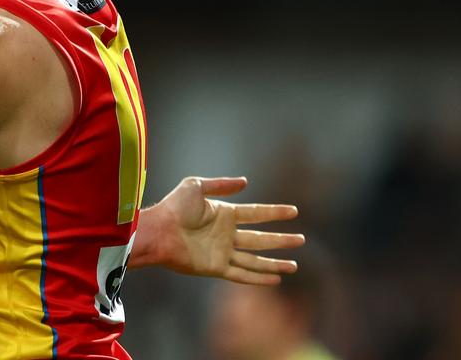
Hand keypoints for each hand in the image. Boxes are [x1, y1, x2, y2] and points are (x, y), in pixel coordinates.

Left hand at [145, 176, 304, 284]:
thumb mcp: (196, 186)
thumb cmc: (173, 207)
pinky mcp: (215, 267)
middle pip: (260, 238)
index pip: (256, 213)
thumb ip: (220, 185)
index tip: (294, 211)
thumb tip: (245, 182)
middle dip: (281, 240)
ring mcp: (222, 252)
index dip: (274, 212)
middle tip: (301, 239)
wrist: (159, 231)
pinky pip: (242, 274)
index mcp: (224, 214)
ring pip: (255, 259)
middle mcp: (226, 234)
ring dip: (275, 262)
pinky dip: (259, 278)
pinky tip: (275, 279)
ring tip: (295, 265)